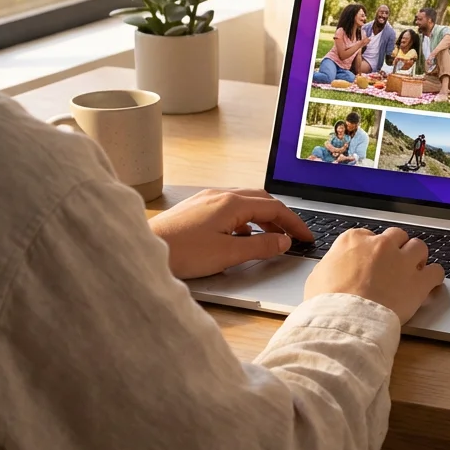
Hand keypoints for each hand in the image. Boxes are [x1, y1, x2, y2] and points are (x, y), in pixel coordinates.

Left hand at [149, 189, 312, 278]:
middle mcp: (220, 195)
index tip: (306, 237)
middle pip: (261, 201)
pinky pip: (229, 209)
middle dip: (281, 218)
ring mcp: (206, 200)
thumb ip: (261, 247)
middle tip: (293, 236)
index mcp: (232, 203)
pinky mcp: (195, 209)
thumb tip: (283, 242)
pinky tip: (240, 238)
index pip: (274, 208)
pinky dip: (244, 221)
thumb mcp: (228, 254)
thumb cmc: (181, 252)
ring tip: (271, 239)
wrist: (143, 250)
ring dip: (262, 219)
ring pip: (244, 204)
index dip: (294, 224)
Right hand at [305, 228, 443, 322]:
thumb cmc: (328, 302)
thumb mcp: (318, 276)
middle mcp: (381, 245)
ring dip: (417, 257)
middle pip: (396, 236)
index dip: (370, 250)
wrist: (346, 320)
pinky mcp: (419, 281)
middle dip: (396, 249)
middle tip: (393, 264)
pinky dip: (434, 276)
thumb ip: (333, 265)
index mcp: (354, 240)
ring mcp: (402, 261)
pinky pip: (436, 271)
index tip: (371, 260)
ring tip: (413, 270)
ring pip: (419, 247)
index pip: (367, 235)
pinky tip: (430, 283)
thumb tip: (335, 268)